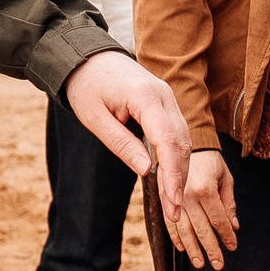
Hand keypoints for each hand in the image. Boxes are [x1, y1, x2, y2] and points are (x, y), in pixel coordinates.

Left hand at [61, 48, 199, 242]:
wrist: (87, 57)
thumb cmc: (87, 86)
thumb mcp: (95, 118)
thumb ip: (121, 144)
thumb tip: (146, 171)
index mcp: (145, 96)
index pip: (167, 140)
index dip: (172, 174)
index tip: (172, 200)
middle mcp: (164, 95)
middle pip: (181, 142)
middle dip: (179, 179)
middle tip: (174, 212)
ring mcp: (167, 98)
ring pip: (183, 140)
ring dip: (179, 172)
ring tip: (173, 203)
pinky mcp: (165, 104)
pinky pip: (176, 133)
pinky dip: (175, 158)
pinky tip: (170, 181)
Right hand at [169, 149, 240, 269]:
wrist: (186, 143)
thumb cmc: (210, 161)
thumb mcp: (226, 178)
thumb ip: (229, 203)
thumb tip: (234, 226)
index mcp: (206, 190)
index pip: (219, 220)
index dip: (227, 236)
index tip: (233, 247)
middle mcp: (188, 196)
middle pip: (202, 230)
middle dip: (211, 250)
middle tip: (218, 265)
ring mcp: (174, 199)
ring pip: (184, 230)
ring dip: (193, 249)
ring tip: (199, 263)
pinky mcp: (165, 199)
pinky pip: (169, 223)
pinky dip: (176, 237)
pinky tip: (183, 248)